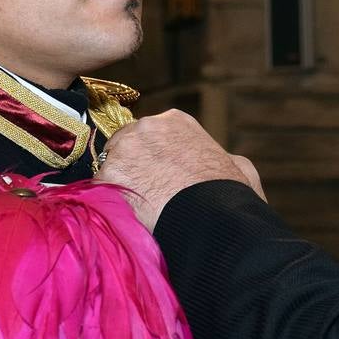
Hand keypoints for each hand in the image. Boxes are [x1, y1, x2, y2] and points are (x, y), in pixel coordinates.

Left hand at [96, 109, 263, 230]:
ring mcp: (124, 149)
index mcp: (175, 121)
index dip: (152, 158)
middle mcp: (146, 127)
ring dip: (118, 185)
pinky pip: (99, 189)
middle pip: (126, 145)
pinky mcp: (108, 175)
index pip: (152, 135)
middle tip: (144, 194)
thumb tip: (226, 162)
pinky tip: (124, 217)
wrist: (212, 217)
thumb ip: (223, 156)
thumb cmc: (229, 193)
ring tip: (135, 210)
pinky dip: (107, 203)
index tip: (158, 177)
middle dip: (131, 167)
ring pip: (111, 166)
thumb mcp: (238, 165)